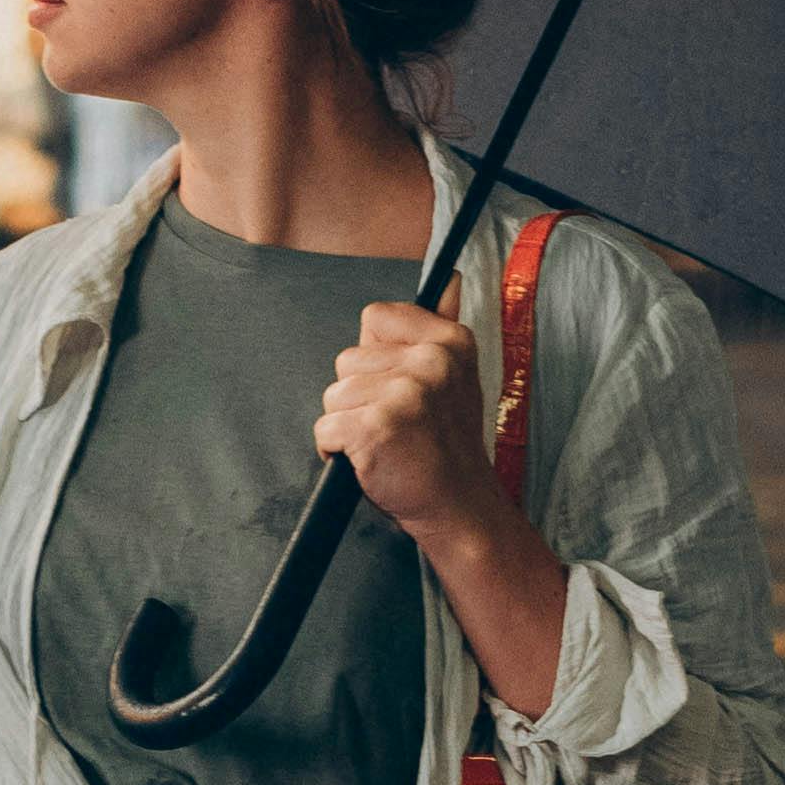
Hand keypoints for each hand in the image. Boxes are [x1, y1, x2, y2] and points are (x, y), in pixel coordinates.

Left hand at [315, 288, 492, 542]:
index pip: (375, 318)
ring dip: (347, 425)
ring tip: (383, 444)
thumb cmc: (445, 447)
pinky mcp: (376, 427)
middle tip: (394, 425)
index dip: (374, 356)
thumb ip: (441, 329)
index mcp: (449, 341)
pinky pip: (325, 429)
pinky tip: (368, 461)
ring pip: (333, 395)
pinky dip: (335, 451)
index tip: (397, 387)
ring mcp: (404, 394)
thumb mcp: (456, 378)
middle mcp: (431, 361)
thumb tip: (448, 278)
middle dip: (358, 396)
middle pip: (347, 361)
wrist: (459, 507)